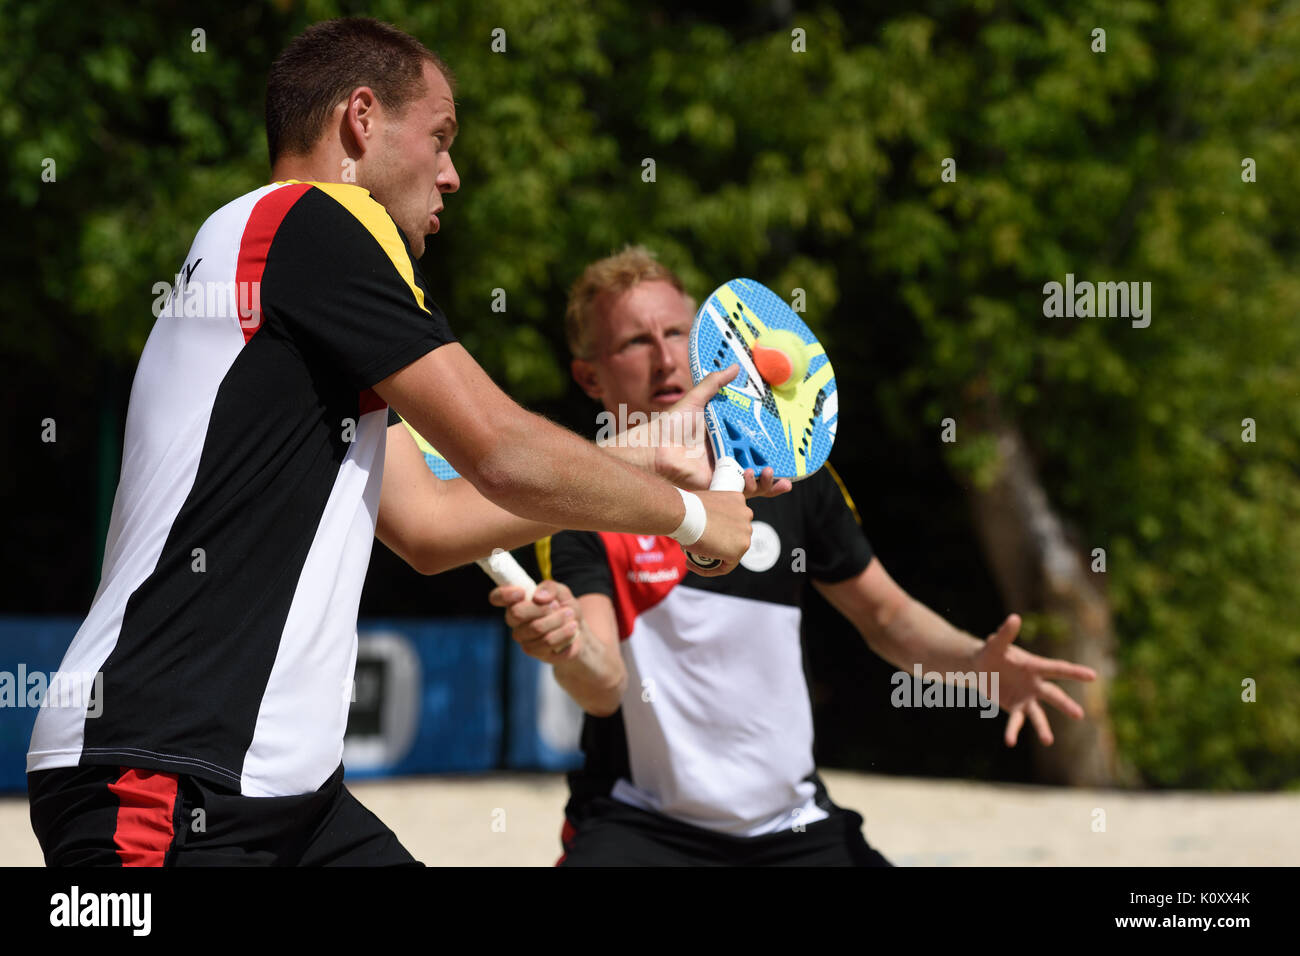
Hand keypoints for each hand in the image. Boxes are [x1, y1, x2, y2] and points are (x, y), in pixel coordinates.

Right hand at [489, 580, 583, 662]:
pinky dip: (564, 632)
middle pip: (517, 613)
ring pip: (536, 628)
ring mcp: (522, 637)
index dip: (505, 594)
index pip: (497, 597)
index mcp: (516, 601)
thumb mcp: (561, 592)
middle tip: (557, 606)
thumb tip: (538, 597)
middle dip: (542, 608)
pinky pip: (548, 641)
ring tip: (570, 615)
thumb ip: (550, 587)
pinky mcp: (534, 651)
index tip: (522, 593)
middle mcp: (514, 620)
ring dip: (558, 619)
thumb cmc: (564, 608)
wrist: (578, 631)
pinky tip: (571, 628)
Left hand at [653, 366, 790, 498]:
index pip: (754, 442)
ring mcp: (724, 472)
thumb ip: (715, 384)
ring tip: (770, 472)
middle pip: (759, 465)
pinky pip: (741, 491)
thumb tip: (735, 366)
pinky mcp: (719, 485)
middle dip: (776, 470)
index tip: (788, 442)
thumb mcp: (696, 400)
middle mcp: (728, 455)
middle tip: (789, 466)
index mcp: (726, 437)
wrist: (656, 449)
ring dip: (767, 481)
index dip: (771, 444)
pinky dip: (754, 487)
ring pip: (754, 482)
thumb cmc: (672, 425)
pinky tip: (756, 477)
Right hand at [685, 490, 752, 575]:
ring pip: (730, 553)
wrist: (683, 514)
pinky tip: (693, 565)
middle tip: (697, 547)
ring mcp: (745, 534)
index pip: (732, 521)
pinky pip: (724, 566)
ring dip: (713, 558)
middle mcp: (746, 515)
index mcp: (739, 500)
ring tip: (692, 558)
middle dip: (716, 544)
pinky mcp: (737, 551)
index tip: (701, 534)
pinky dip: (709, 569)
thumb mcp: (704, 502)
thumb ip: (711, 512)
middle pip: (733, 536)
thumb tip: (703, 522)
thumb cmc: (686, 507)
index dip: (716, 531)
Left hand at [972, 614, 1098, 745]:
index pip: (1058, 668)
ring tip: (1048, 741)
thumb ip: (1005, 633)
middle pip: (1053, 695)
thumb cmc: (992, 652)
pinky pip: (1016, 722)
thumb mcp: (995, 643)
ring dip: (1043, 728)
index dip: (1074, 672)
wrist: (980, 668)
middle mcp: (1035, 684)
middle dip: (1065, 704)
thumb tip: (1014, 618)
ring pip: (1038, 714)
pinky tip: (1009, 742)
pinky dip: (1012, 731)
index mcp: (1035, 666)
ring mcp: (1027, 698)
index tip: (1093, 676)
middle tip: (1079, 715)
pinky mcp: (1015, 708)